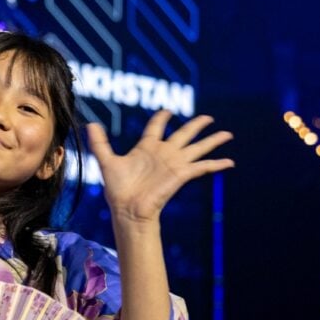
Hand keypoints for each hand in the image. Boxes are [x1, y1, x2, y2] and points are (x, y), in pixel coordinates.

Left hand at [87, 111, 233, 225]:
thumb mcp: (106, 161)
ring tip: (228, 133)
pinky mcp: (181, 174)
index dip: (162, 118)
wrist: (127, 210)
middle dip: (196, 125)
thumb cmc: (117, 190)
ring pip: (197, 147)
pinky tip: (229, 162)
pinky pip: (202, 167)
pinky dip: (216, 164)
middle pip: (184, 134)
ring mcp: (174, 164)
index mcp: (147, 148)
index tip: (167, 110)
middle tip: (208, 117)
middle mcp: (163, 154)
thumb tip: (90, 124)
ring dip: (212, 140)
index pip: (157, 127)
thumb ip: (100, 143)